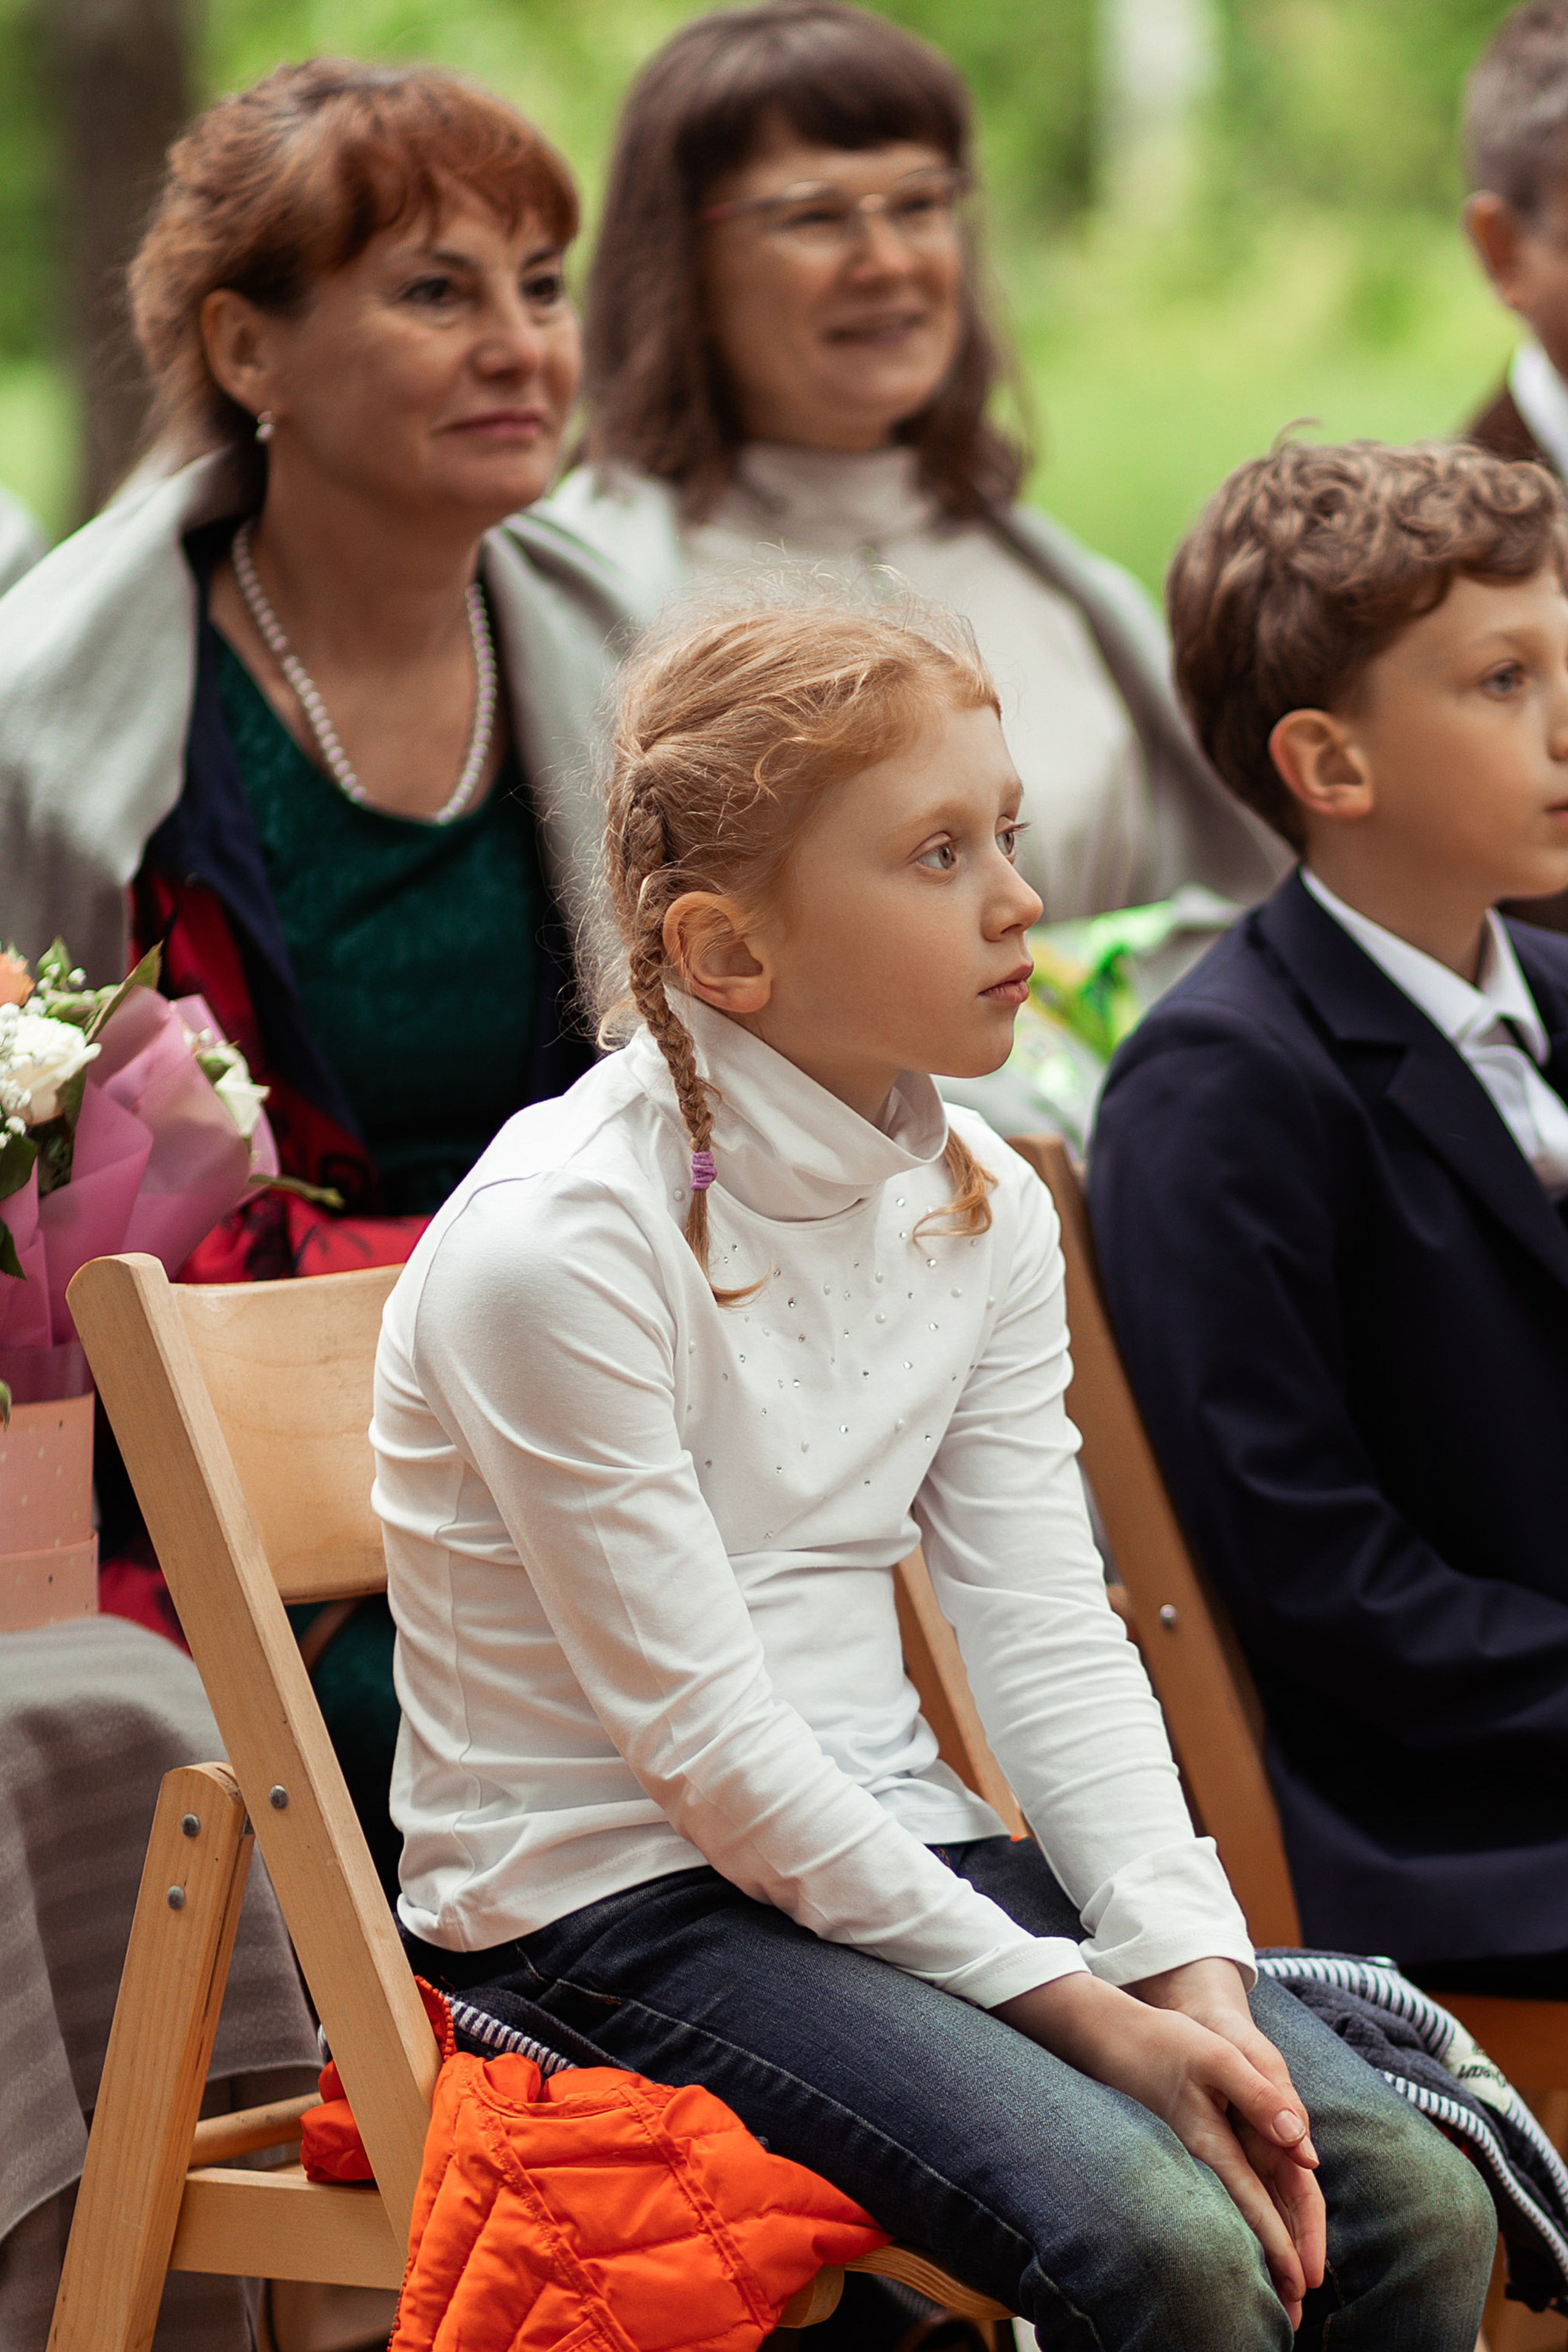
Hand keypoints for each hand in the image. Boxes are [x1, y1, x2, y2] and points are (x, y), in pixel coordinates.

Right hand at [997, 1966, 1322, 2324]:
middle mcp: (1204, 2161)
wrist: (1109, 2038)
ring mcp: (1195, 2158)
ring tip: (1280, 2296)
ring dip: (1259, 2255)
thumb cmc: (1165, 2043)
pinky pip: (1226, 2196)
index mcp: (1213, 2144)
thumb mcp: (1217, 2056)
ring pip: (1237, 2215)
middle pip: (1248, 2222)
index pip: (1254, 2204)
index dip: (1280, 2245)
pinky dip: (1244, 2224)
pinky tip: (1247, 2242)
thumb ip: (1259, 2095)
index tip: (1301, 2283)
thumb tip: (1301, 2142)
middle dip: (1274, 2267)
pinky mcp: (1192, 2149)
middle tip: (1296, 2314)